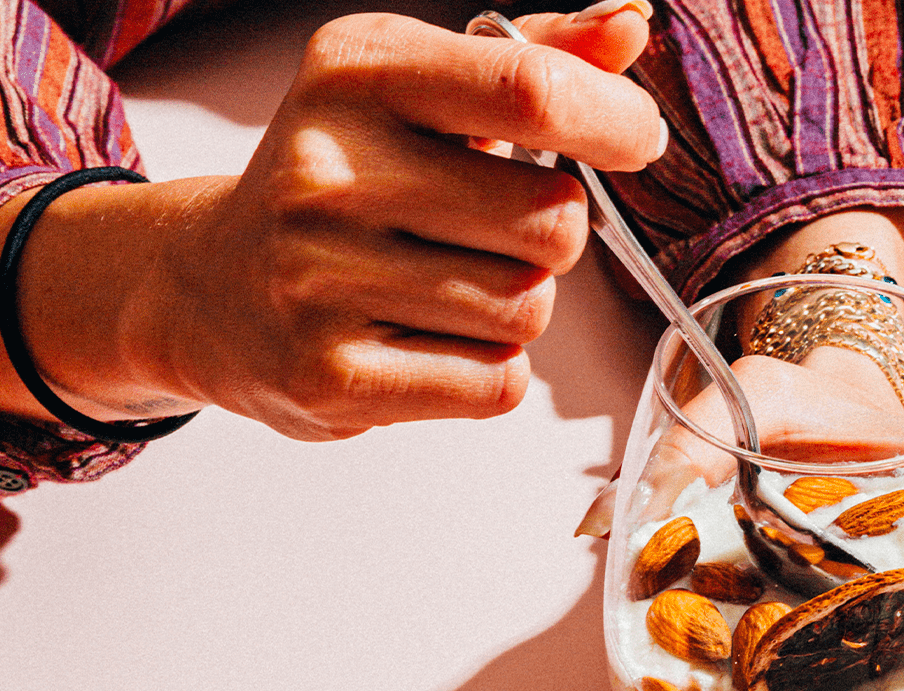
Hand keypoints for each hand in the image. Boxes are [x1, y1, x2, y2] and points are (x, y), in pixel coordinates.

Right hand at [0, 6, 662, 437]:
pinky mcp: (331, 376)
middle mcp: (328, 171)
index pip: (529, 89)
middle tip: (487, 234)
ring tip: (443, 293)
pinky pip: (496, 383)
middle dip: (550, 236)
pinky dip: (489, 373)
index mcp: (355, 75)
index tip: (635, 139)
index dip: (613, 122)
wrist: (210, 291)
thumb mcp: (413, 94)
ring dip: (514, 309)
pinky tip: (429, 346)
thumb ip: (527, 59)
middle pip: (551, 220)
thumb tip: (631, 25)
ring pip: (527, 309)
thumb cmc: (339, 187)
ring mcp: (321, 280)